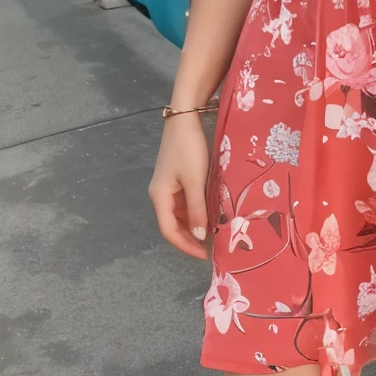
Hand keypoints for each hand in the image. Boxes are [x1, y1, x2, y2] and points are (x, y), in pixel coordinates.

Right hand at [148, 114, 211, 258]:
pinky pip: (186, 203)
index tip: (205, 255)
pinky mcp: (178, 179)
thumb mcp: (195, 181)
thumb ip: (197, 210)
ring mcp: (169, 187)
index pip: (169, 231)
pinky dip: (198, 212)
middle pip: (173, 225)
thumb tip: (198, 237)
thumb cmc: (188, 150)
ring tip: (215, 234)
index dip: (185, 246)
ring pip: (181, 215)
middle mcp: (161, 195)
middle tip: (213, 247)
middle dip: (191, 238)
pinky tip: (212, 215)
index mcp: (159, 197)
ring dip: (196, 225)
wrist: (185, 120)